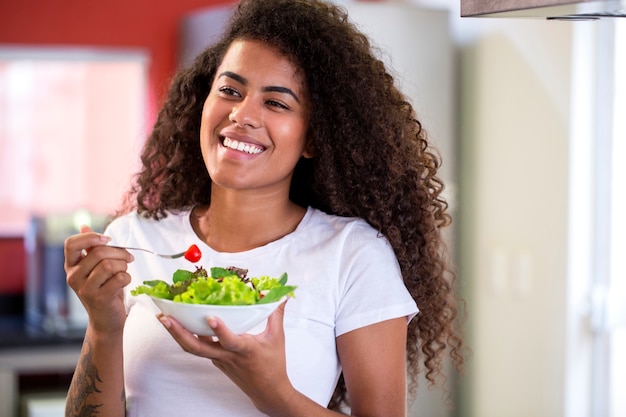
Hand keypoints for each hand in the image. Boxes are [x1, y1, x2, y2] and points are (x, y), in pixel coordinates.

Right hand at [64, 225, 133, 333]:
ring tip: (124, 271)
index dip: (90, 237)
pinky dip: (127, 277)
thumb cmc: (103, 289)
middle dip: (119, 253)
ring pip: (109, 265)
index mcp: (71, 266)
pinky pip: (119, 278)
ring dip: (123, 266)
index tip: (107, 240)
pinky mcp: (99, 298)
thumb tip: (84, 226)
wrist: (106, 320)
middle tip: (128, 258)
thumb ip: (90, 249)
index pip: (70, 244)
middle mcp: (73, 276)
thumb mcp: (95, 268)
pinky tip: (124, 282)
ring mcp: (85, 288)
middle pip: (99, 253)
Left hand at [158, 300, 293, 412]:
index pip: (230, 341)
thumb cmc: (273, 365)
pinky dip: (189, 336)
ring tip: (165, 319)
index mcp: (244, 349)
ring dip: (177, 334)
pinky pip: (200, 348)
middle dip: (179, 332)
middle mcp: (227, 356)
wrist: (267, 391)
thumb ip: (276, 314)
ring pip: (194, 349)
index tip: (210, 317)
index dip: (220, 330)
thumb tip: (281, 296)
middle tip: (166, 318)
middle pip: (197, 347)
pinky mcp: (216, 361)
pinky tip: (182, 324)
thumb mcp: (277, 337)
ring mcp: (219, 360)